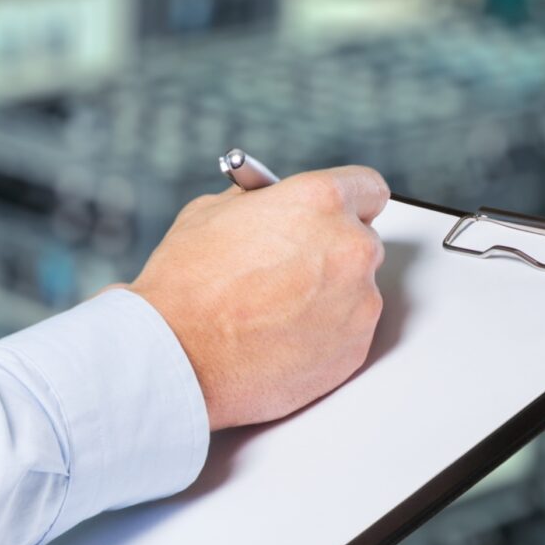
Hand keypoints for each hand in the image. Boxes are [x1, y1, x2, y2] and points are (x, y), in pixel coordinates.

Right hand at [121, 165, 389, 431]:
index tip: (336, 214)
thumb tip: (277, 206)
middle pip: (361, 240)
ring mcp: (358, 302)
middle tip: (291, 268)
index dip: (347, 201)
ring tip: (276, 311)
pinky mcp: (355, 350)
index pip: (368, 187)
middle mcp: (350, 247)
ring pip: (357, 290)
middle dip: (332, 251)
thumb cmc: (187, 286)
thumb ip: (262, 203)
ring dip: (329, 296)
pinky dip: (325, 334)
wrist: (176, 357)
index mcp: (321, 200)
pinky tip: (281, 337)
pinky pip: (349, 332)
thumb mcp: (214, 212)